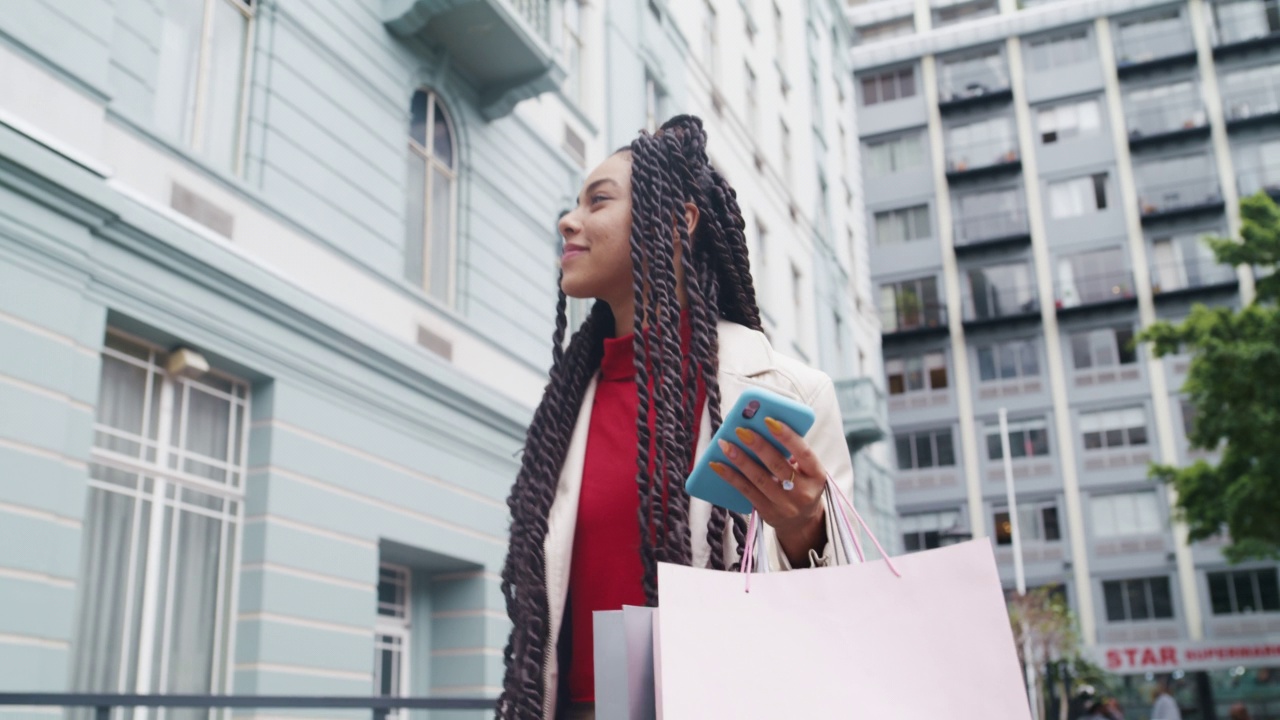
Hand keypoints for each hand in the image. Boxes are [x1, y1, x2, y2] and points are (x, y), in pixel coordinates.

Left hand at [709, 416, 827, 566]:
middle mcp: (804, 492)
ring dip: (740, 460)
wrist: (802, 521)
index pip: (804, 453)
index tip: (769, 420)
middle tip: (741, 430)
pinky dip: (730, 477)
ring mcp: (785, 506)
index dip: (787, 436)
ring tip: (725, 444)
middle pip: (778, 466)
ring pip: (759, 479)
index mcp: (817, 475)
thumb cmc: (801, 484)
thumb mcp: (806, 470)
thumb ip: (791, 452)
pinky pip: (746, 492)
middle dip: (758, 446)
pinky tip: (717, 465)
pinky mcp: (768, 513)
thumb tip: (760, 428)